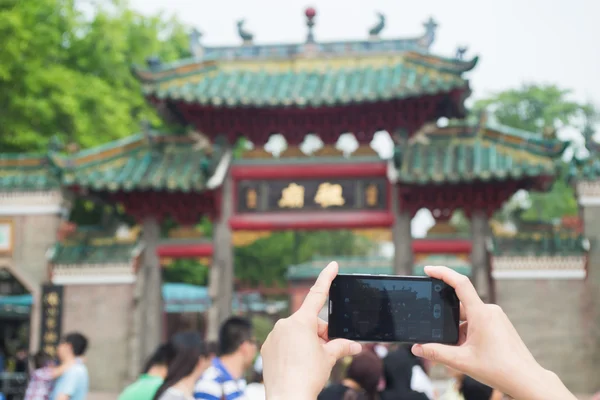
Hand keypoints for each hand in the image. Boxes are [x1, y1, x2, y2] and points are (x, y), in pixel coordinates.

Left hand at [261, 261, 361, 399]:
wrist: (288, 397)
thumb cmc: (308, 376)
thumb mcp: (329, 358)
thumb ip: (341, 346)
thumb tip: (354, 345)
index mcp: (301, 321)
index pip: (317, 294)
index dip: (327, 278)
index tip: (333, 265)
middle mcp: (285, 324)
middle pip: (309, 322)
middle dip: (320, 333)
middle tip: (326, 351)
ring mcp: (273, 335)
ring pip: (296, 333)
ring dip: (305, 342)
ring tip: (310, 362)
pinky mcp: (267, 348)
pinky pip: (283, 343)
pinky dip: (292, 350)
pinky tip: (296, 365)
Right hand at [412, 266, 575, 399]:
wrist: (526, 379)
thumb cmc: (500, 370)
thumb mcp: (462, 361)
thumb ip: (436, 353)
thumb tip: (417, 348)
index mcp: (481, 313)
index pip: (460, 283)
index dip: (442, 273)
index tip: (428, 270)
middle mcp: (489, 311)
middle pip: (459, 306)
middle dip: (448, 321)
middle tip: (444, 338)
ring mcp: (496, 317)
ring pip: (468, 317)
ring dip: (459, 331)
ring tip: (462, 352)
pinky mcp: (499, 324)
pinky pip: (477, 322)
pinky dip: (468, 333)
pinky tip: (470, 351)